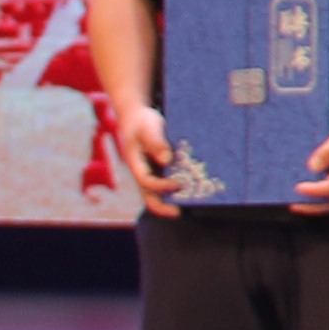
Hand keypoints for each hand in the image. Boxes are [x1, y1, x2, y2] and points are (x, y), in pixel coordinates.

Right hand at [110, 98, 183, 216]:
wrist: (136, 116)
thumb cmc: (141, 121)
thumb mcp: (148, 128)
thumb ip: (156, 143)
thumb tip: (166, 160)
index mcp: (135, 164)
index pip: (146, 181)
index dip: (161, 186)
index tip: (177, 184)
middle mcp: (142, 172)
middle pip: (148, 196)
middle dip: (162, 207)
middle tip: (179, 213)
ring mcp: (150, 173)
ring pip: (157, 194)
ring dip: (171, 200)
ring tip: (190, 204)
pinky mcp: (158, 170)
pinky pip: (166, 184)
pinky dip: (177, 190)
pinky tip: (193, 189)